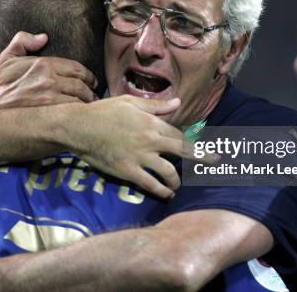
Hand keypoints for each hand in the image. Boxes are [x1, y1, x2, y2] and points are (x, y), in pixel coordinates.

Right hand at [0, 32, 97, 108]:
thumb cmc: (1, 88)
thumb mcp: (8, 59)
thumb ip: (23, 41)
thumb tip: (43, 37)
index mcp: (43, 64)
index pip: (77, 68)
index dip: (88, 76)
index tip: (92, 82)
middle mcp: (48, 79)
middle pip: (82, 84)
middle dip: (91, 90)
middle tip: (94, 95)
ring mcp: (50, 97)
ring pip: (81, 99)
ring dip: (89, 103)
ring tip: (91, 107)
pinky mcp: (51, 114)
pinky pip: (75, 112)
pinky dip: (82, 113)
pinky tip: (83, 116)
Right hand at [68, 95, 217, 198]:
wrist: (80, 127)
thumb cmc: (104, 111)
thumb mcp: (130, 102)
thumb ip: (156, 105)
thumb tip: (178, 102)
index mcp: (152, 122)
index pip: (179, 135)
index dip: (191, 143)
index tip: (202, 149)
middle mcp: (150, 140)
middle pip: (183, 151)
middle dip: (202, 158)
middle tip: (216, 163)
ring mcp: (140, 157)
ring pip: (168, 172)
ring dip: (177, 181)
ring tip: (177, 185)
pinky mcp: (128, 171)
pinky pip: (150, 184)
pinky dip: (161, 191)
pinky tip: (166, 194)